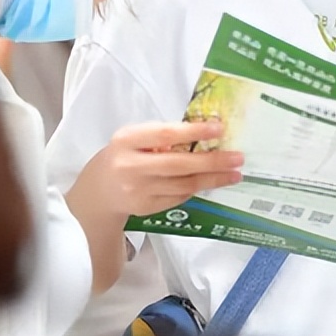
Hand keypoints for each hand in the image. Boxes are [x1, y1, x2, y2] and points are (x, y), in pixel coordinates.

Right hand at [78, 120, 244, 220]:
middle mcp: (130, 166)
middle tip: (238, 158)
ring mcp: (138, 191)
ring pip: (183, 185)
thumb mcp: (134, 138)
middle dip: (212, 161)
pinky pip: (179, 197)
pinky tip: (212, 182)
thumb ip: (161, 136)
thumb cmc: (123, 156)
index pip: (164, 134)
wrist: (97, 192)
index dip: (193, 131)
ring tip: (235, 173)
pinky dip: (197, 188)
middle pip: (178, 164)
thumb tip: (204, 133)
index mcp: (127, 140)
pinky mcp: (146, 208)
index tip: (219, 128)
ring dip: (213, 179)